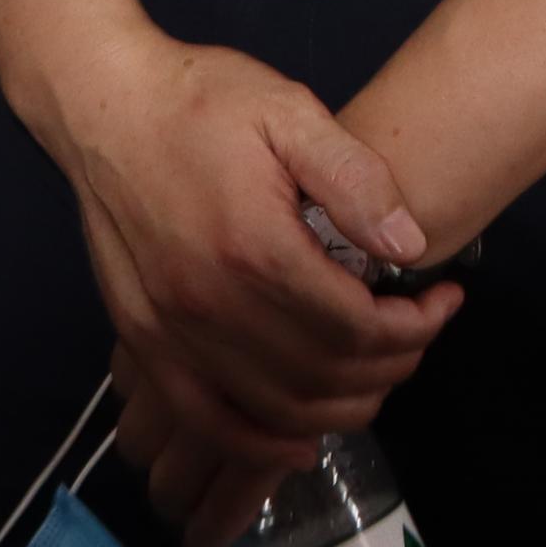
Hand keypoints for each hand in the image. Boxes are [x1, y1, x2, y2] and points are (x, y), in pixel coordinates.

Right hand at [42, 33, 456, 546]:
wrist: (104, 106)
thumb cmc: (200, 101)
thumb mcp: (289, 112)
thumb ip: (354, 179)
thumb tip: (410, 246)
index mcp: (255, 247)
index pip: (356, 327)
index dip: (414, 328)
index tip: (441, 301)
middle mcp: (210, 305)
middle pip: (321, 377)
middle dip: (389, 367)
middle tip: (417, 334)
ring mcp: (170, 332)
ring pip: (273, 410)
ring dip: (339, 408)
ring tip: (376, 372)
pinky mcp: (143, 342)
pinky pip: (205, 420)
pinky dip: (259, 445)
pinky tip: (299, 440)